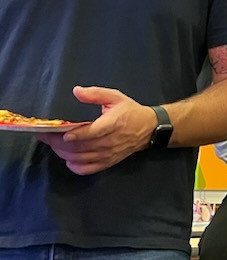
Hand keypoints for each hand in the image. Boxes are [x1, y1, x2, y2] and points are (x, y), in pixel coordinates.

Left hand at [40, 86, 154, 174]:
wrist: (149, 128)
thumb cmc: (130, 111)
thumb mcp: (115, 97)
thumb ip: (95, 94)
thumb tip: (76, 91)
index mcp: (112, 124)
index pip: (91, 133)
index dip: (74, 135)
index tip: (60, 132)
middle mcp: (109, 142)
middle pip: (80, 147)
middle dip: (59, 143)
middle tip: (45, 136)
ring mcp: (108, 154)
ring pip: (81, 158)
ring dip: (64, 153)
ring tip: (53, 144)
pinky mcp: (108, 162)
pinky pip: (88, 169)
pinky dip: (75, 166)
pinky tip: (68, 159)